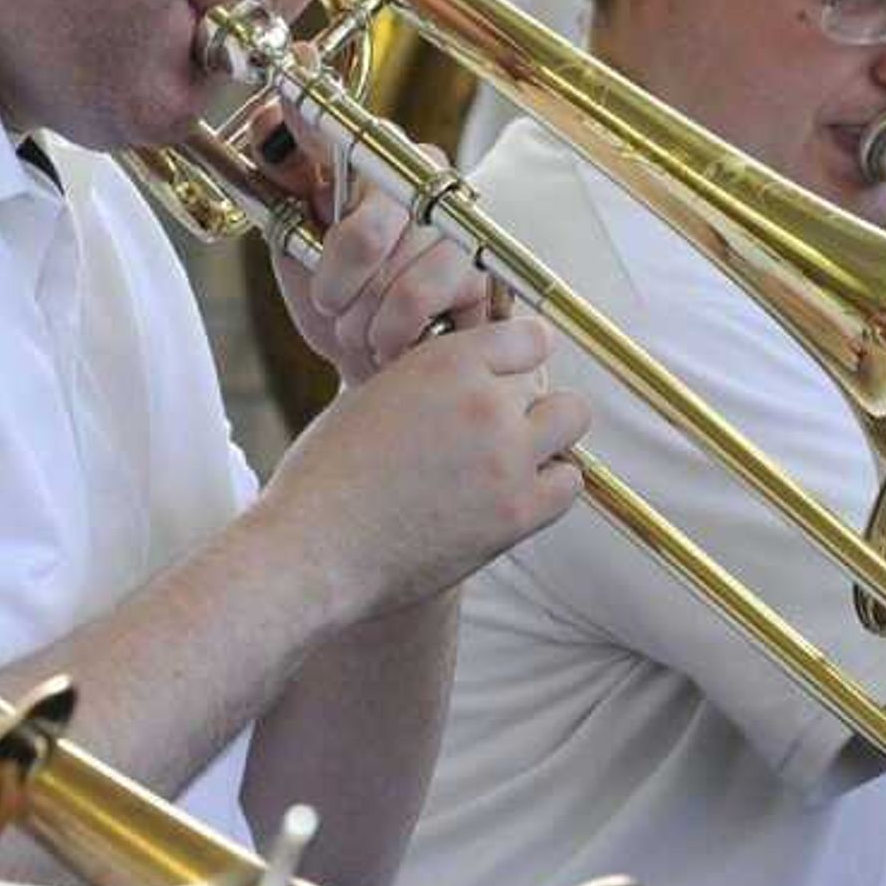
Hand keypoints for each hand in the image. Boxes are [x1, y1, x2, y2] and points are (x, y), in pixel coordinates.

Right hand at [257, 312, 591, 617]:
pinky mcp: (516, 512)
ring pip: (571, 421)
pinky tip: (515, 493)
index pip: (527, 336)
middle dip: (531, 399)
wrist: (314, 549)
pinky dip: (551, 484)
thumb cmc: (326, 479)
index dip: (518, 356)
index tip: (508, 376)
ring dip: (549, 436)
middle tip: (503, 427)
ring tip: (512, 459)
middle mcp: (485, 401)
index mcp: (445, 362)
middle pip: (549, 378)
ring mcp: (507, 457)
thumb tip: (465, 378)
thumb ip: (427, 380)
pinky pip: (569, 482)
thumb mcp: (372, 396)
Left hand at [262, 115, 504, 386]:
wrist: (382, 364)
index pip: (331, 126)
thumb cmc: (339, 298)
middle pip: (361, 233)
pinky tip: (396, 337)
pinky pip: (416, 301)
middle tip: (333, 303)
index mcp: (366, 152)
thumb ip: (281, 176)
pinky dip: (391, 332)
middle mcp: (418, 168)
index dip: (308, 126)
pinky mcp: (481, 264)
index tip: (295, 110)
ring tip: (365, 326)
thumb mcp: (293, 237)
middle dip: (334, 286)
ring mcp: (456, 215)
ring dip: (362, 318)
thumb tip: (269, 115)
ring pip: (391, 273)